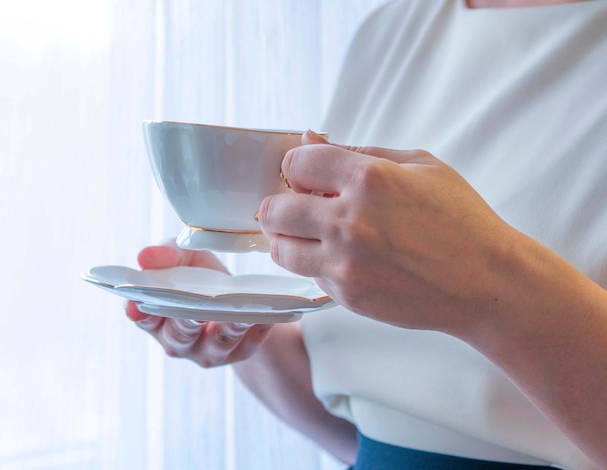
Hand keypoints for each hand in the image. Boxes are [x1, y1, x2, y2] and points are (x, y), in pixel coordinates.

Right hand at [125, 241, 273, 366]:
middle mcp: (179, 340)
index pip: (143, 317)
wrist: (237, 297)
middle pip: (180, 333)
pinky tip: (266, 315)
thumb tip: (146, 256)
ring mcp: (209, 351)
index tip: (136, 305)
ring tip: (238, 310)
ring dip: (227, 326)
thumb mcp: (184, 258)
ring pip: (217, 341)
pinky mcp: (240, 353)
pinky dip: (257, 329)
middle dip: (187, 319)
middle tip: (195, 308)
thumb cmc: (201, 277)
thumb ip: (167, 254)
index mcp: (158, 318)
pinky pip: (249, 343)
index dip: (138, 312)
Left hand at [258, 131, 519, 335]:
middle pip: (274, 209)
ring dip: (287, 237)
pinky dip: (314, 263)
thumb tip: (312, 137)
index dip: (298, 165)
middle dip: (281, 203)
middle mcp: (349, 221)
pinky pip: (307, 275)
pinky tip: (339, 256)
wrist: (486, 283)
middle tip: (297, 205)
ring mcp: (345, 263)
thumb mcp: (421, 166)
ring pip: (279, 248)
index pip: (296, 162)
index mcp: (369, 179)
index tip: (306, 173)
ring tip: (309, 233)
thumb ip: (359, 150)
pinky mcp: (347, 296)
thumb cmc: (461, 221)